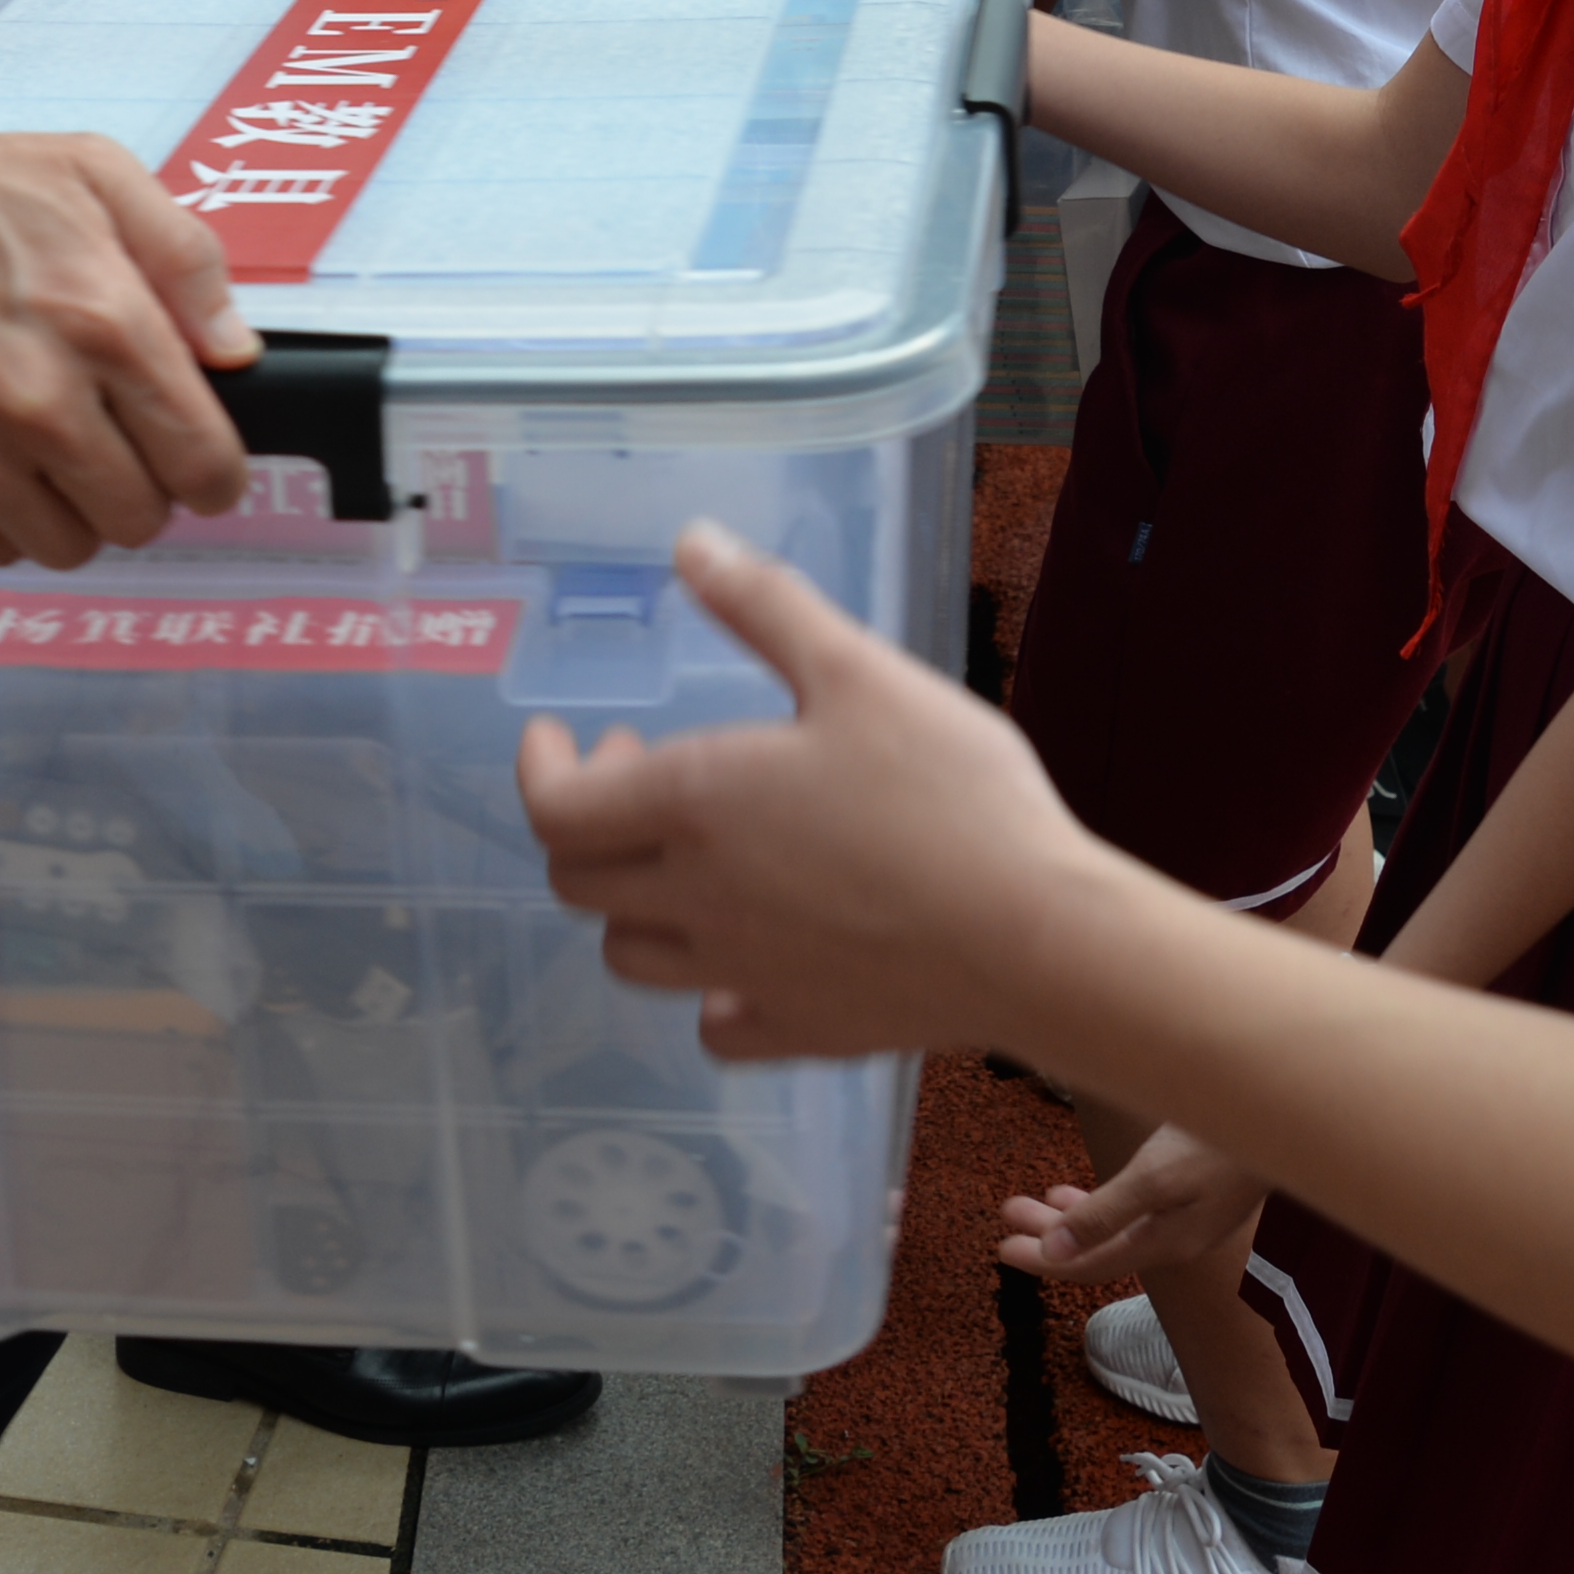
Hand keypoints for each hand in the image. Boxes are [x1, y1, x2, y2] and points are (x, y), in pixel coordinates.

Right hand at [0, 121, 260, 569]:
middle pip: (141, 519)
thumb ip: (185, 258)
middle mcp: (44, 404)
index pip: (204, 463)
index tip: (198, 463)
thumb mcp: (92, 174)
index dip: (213, 473)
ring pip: (68, 546)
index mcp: (108, 326)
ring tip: (43, 449)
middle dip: (141, 488)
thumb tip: (236, 349)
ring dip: (70, 509)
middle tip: (110, 442)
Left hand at [520, 521, 1106, 1060]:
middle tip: (642, 773)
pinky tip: (745, 955)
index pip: (556, 810)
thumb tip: (688, 544)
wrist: (1032, 936)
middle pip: (579, 883)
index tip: (561, 739)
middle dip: (585, 823)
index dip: (541, 772)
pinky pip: (714, 1026)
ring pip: (631, 956)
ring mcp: (742, 976)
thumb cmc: (948, 793)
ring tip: (685, 858)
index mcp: (694, 806)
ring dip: (631, 903)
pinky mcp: (798, 1030)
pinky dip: (706, 991)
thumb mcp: (858, 670)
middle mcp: (696, 900)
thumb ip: (764, 606)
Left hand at [1000, 1120, 1273, 1288]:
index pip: (1091, 1266)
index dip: (1043, 1261)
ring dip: (1067, 1216)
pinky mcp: (1191, 1191)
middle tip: (1006, 1212)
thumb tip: (1053, 1250)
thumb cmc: (1220, 1142)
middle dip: (1046, 1235)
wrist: (1284, 1117)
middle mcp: (1173, 1239)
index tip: (1000, 1250)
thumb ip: (1104, 1215)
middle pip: (1096, 1248)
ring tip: (1027, 1200)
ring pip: (1110, 1227)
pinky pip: (1129, 1209)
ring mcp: (1184, 1216)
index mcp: (1165, 1244)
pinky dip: (1097, 1203)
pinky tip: (1075, 1189)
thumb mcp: (1156, 1178)